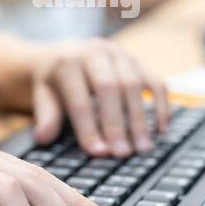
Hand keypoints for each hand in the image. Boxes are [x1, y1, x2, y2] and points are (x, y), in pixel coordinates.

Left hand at [29, 38, 170, 157]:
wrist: (62, 53)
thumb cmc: (53, 82)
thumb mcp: (42, 96)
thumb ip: (46, 115)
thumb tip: (44, 137)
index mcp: (67, 62)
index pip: (79, 99)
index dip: (89, 127)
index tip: (98, 152)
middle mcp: (95, 52)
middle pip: (110, 88)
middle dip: (118, 123)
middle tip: (123, 153)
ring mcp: (119, 53)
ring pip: (135, 83)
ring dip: (141, 118)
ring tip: (143, 147)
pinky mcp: (137, 60)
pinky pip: (155, 81)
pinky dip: (162, 105)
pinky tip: (161, 130)